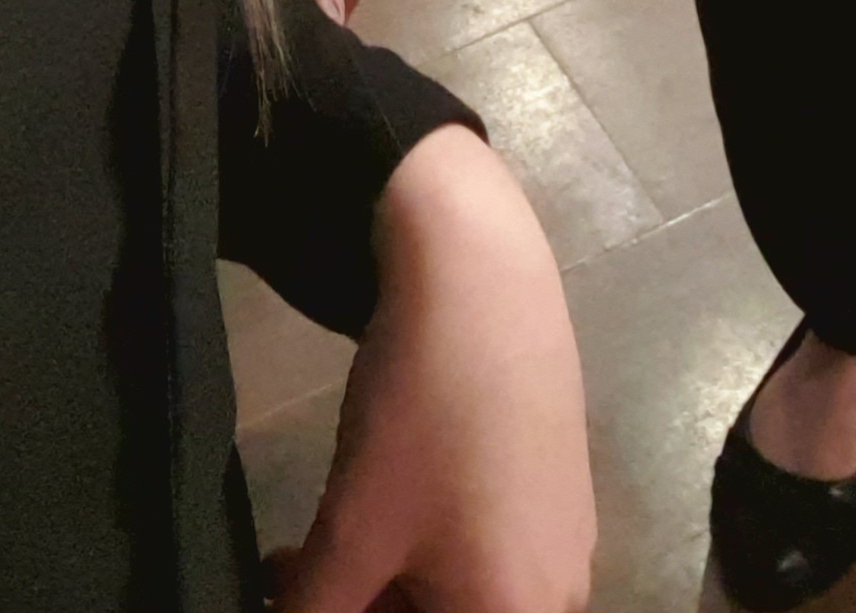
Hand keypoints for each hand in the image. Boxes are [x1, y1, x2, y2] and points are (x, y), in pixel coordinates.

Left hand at [269, 126, 593, 612]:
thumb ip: (315, 609)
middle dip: (366, 606)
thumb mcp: (351, 530)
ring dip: (387, 582)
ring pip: (465, 590)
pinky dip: (426, 543)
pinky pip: (490, 547)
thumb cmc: (422, 412)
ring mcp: (568, 536)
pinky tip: (375, 503)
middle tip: (287, 574)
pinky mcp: (560, 485)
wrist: (483, 275)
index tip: (299, 598)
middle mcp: (559, 594)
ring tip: (310, 547)